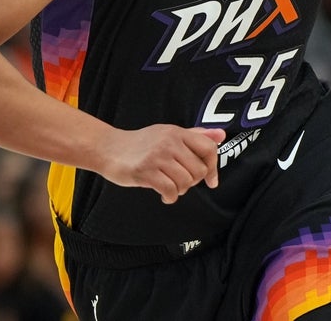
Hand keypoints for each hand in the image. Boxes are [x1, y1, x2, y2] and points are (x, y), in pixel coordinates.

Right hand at [99, 124, 225, 203]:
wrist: (109, 148)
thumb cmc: (141, 144)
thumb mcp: (169, 134)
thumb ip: (196, 135)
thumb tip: (222, 135)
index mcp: (177, 132)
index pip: (208, 148)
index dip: (214, 167)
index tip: (211, 181)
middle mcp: (170, 142)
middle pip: (199, 170)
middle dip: (193, 182)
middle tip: (180, 182)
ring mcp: (158, 156)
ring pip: (186, 182)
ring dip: (180, 190)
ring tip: (170, 186)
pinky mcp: (146, 171)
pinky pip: (171, 191)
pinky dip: (170, 198)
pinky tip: (163, 195)